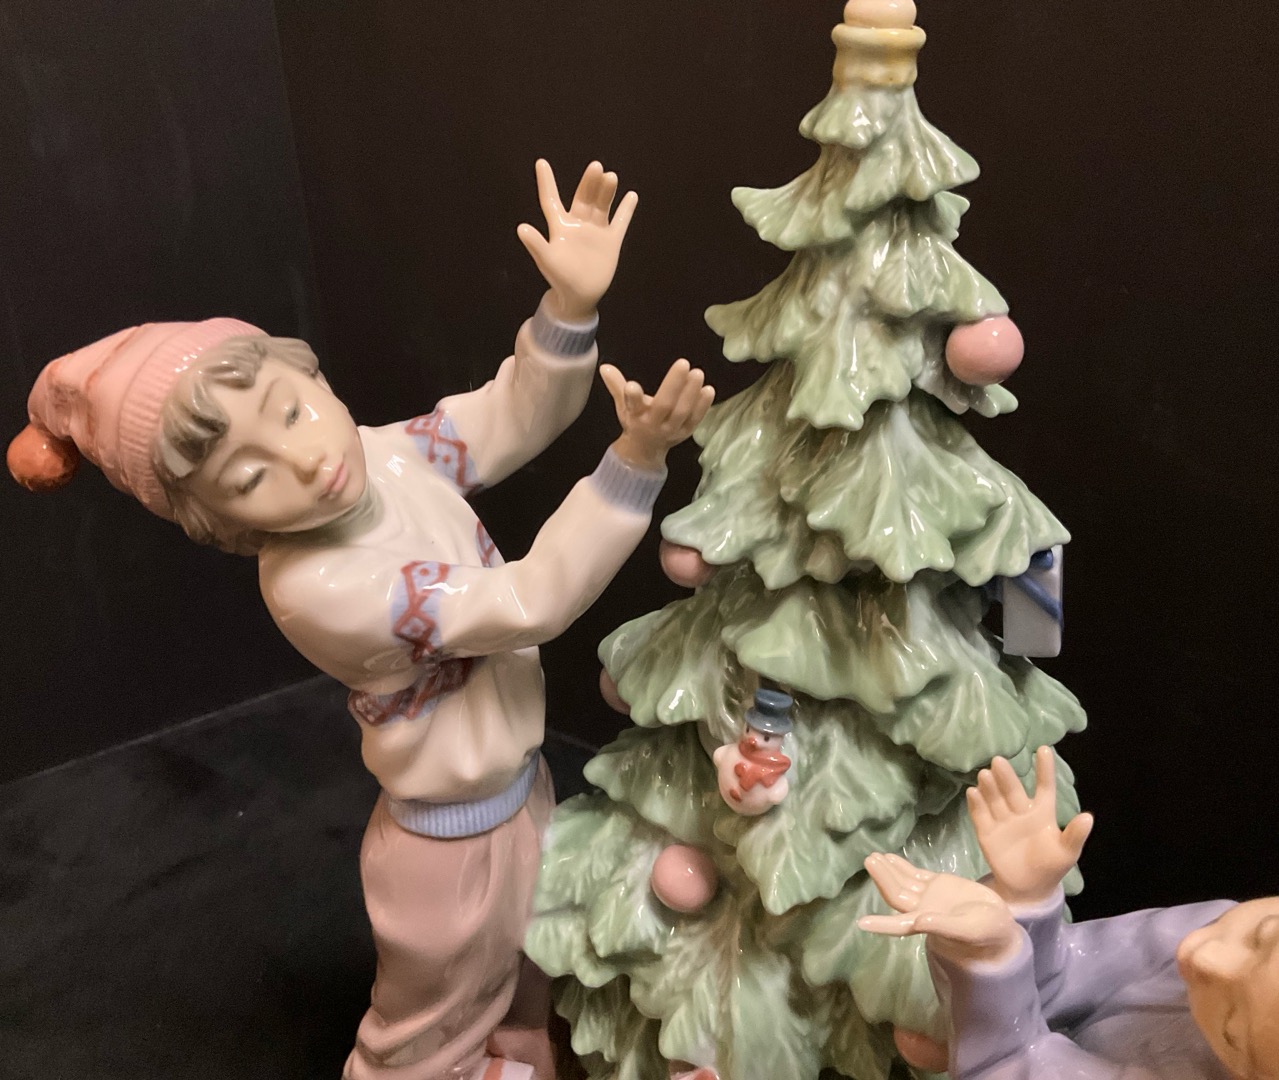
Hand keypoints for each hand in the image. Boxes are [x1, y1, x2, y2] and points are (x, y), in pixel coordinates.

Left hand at [517, 160, 637, 321]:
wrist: (580, 296)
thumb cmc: (559, 278)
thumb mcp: (547, 260)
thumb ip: (536, 244)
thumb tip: (520, 228)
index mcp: (559, 226)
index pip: (550, 200)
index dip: (546, 182)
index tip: (540, 163)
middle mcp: (577, 224)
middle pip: (583, 197)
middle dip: (589, 182)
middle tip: (596, 167)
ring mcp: (595, 231)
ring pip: (601, 205)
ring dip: (606, 192)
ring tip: (610, 177)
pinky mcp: (611, 241)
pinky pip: (620, 222)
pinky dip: (626, 210)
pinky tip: (631, 196)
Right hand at [601, 360, 714, 471]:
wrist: (645, 450)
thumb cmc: (635, 421)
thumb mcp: (622, 405)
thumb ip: (616, 385)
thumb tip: (604, 367)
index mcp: (635, 415)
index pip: (632, 405)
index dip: (632, 396)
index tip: (632, 386)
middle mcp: (653, 423)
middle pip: (664, 405)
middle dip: (673, 385)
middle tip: (683, 363)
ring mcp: (670, 430)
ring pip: (681, 412)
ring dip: (690, 393)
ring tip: (697, 373)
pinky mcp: (685, 432)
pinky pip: (695, 419)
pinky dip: (703, 405)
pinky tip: (708, 389)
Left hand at [858, 853, 1020, 965]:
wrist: (1000, 923)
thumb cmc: (986, 932)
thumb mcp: (967, 929)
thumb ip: (942, 926)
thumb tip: (917, 922)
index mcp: (927, 925)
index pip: (899, 925)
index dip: (881, 925)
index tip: (861, 923)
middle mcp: (922, 910)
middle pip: (896, 895)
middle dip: (882, 879)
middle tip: (869, 860)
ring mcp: (928, 896)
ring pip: (903, 882)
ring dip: (888, 870)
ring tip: (873, 857)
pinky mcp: (937, 884)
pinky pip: (915, 874)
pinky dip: (902, 866)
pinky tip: (890, 857)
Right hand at [967, 747, 1093, 907]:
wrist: (1028, 890)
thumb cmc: (1050, 867)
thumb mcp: (1066, 853)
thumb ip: (1075, 835)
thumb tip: (1089, 817)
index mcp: (1042, 813)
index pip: (1044, 787)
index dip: (1044, 770)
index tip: (1043, 750)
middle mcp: (1020, 812)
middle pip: (1013, 791)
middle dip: (1006, 777)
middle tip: (999, 761)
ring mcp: (1002, 821)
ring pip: (995, 800)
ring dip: (990, 787)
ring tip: (985, 775)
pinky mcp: (986, 833)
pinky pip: (980, 816)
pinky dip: (976, 805)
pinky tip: (973, 793)